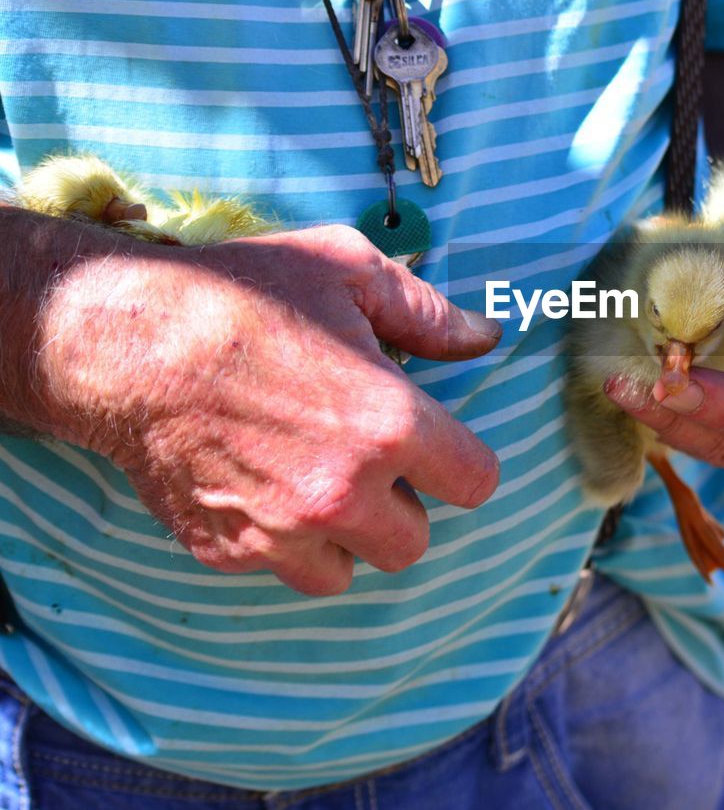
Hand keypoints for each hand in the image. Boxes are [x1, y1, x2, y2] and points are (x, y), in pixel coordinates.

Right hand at [36, 224, 501, 594]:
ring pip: (351, 570)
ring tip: (319, 478)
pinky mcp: (228, 551)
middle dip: (403, 502)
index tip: (439, 441)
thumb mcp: (347, 269)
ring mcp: (281, 531)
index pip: (476, 481)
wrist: (122, 340)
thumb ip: (428, 313)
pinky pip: (282, 569)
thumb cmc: (242, 292)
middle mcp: (342, 493)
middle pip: (415, 541)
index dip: (462, 459)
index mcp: (388, 424)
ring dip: (347, 534)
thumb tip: (485, 336)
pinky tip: (263, 484)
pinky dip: (284, 540)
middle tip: (368, 457)